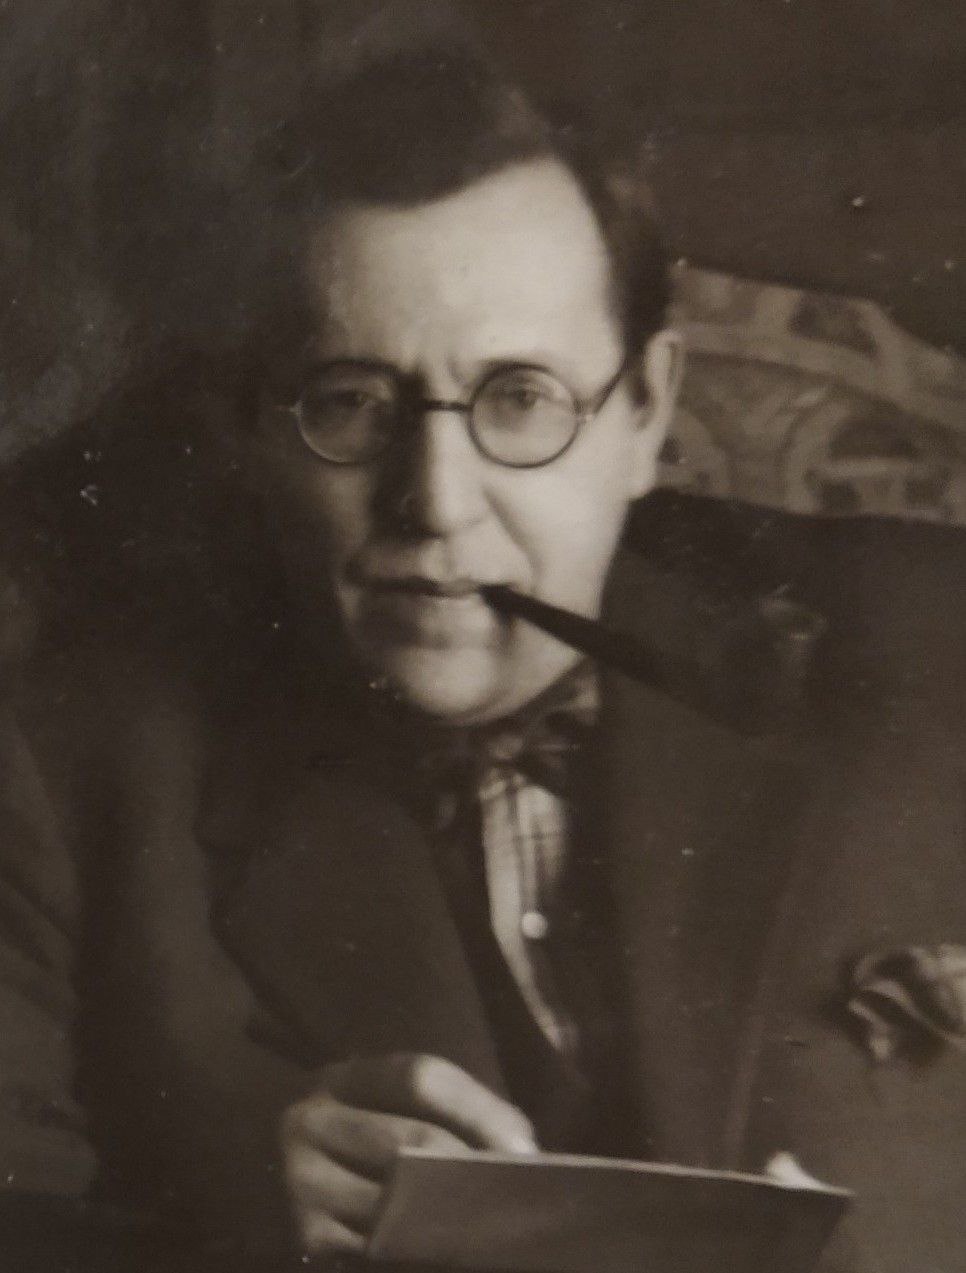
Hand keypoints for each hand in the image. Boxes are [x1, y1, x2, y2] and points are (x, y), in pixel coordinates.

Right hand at [281, 1052, 536, 1257]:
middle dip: (471, 1171)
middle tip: (519, 1194)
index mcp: (344, 1077)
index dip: (477, 1111)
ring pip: (396, 1201)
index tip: (524, 1147)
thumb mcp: (391, 1106)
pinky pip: (379, 1247)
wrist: (285, 1178)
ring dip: (451, 1218)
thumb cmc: (363, 1136)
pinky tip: (449, 1251)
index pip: (421, 1077)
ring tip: (495, 1225)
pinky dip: (420, 1251)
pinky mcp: (307, 1235)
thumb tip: (519, 1150)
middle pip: (410, 1141)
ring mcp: (303, 1180)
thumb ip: (448, 1110)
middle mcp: (312, 1119)